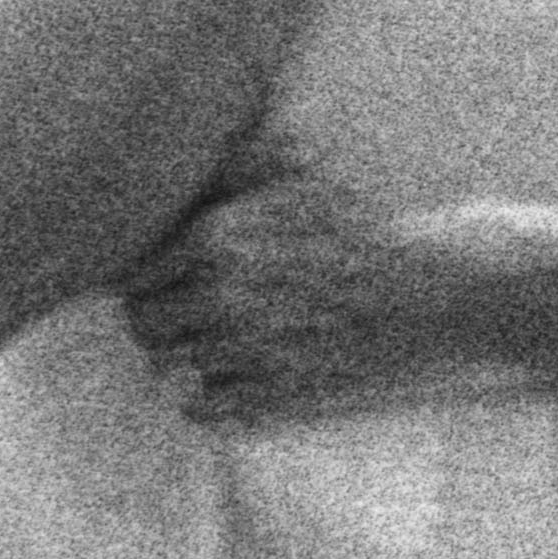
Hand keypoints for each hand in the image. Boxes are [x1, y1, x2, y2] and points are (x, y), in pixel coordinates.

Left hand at [118, 156, 462, 423]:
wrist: (425, 298)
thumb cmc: (358, 235)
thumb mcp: (294, 180)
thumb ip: (230, 167)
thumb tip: (179, 150)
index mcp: (218, 238)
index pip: (132, 272)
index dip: (144, 278)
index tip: (164, 280)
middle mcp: (222, 296)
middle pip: (142, 325)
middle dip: (159, 321)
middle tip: (184, 316)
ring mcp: (245, 349)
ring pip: (168, 367)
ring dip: (185, 357)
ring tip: (213, 343)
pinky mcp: (270, 395)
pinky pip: (199, 408)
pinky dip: (203, 398)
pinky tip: (225, 379)